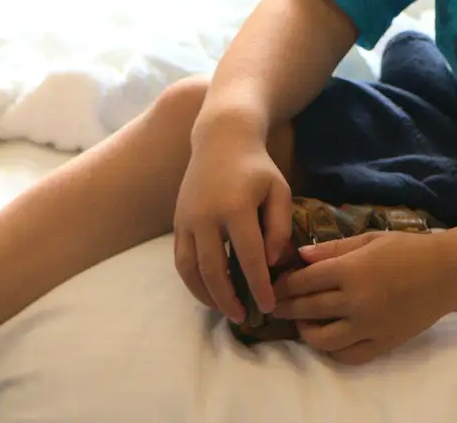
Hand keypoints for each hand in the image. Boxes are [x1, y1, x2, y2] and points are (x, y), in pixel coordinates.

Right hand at [172, 120, 293, 325]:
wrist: (221, 139)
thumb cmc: (257, 166)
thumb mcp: (279, 190)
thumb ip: (279, 228)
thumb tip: (272, 263)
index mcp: (235, 207)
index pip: (248, 258)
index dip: (259, 286)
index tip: (269, 307)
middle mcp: (205, 215)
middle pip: (213, 269)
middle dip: (228, 299)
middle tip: (244, 317)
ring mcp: (186, 219)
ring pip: (189, 269)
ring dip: (206, 295)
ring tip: (225, 310)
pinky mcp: (177, 221)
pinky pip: (180, 259)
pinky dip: (192, 280)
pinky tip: (209, 291)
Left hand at [270, 231, 449, 364]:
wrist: (446, 273)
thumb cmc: (407, 248)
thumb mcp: (368, 239)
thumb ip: (332, 249)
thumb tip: (299, 256)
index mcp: (350, 270)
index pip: (303, 282)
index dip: (283, 285)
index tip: (273, 285)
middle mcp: (355, 301)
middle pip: (307, 309)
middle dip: (285, 307)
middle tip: (276, 306)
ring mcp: (369, 326)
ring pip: (322, 339)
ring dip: (305, 331)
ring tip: (302, 322)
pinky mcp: (383, 343)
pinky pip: (348, 355)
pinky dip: (332, 350)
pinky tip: (328, 338)